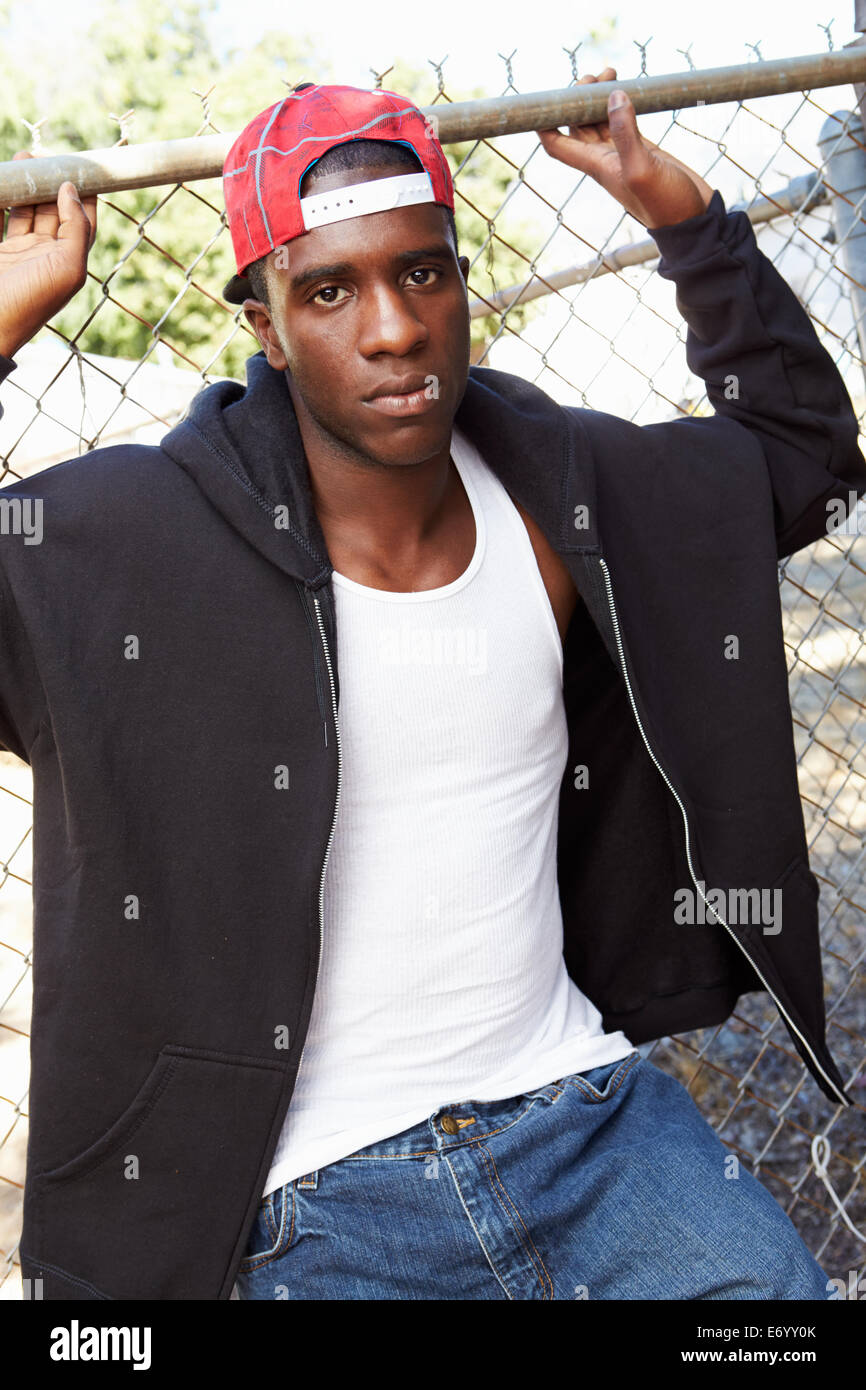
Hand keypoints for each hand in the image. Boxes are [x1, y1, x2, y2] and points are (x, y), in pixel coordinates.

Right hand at [0, 150, 97, 358]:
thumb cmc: (28, 302)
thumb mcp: (66, 268)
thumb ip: (76, 229)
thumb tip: (72, 190)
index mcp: (66, 261)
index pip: (82, 221)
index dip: (84, 193)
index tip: (82, 165)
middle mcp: (44, 256)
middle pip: (52, 211)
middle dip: (49, 182)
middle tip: (42, 156)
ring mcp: (16, 253)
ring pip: (24, 211)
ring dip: (25, 186)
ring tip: (22, 158)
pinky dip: (0, 199)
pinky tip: (2, 180)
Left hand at [536, 66, 714, 229]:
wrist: (693, 219)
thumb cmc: (666, 204)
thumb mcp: (642, 169)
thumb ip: (626, 133)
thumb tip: (613, 96)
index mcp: (596, 166)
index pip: (557, 145)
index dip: (544, 123)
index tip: (547, 98)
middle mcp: (604, 160)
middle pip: (577, 126)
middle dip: (578, 99)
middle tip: (595, 76)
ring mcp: (623, 154)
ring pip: (599, 120)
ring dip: (599, 97)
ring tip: (611, 72)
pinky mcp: (643, 149)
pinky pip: (623, 121)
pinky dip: (621, 103)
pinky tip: (628, 88)